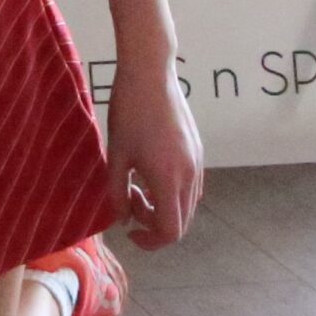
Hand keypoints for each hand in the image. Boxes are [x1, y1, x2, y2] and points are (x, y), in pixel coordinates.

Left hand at [107, 52, 203, 249]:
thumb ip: (117, 192)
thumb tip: (124, 220)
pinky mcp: (198, 152)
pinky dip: (172, 191)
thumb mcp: (116, 154)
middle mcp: (191, 176)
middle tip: (128, 200)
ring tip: (135, 182)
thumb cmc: (128, 112)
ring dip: (162, 205)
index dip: (150, 240)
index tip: (129, 231)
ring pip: (187, 204)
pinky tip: (149, 172)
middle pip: (181, 221)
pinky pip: (190, 185)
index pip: (170, 231)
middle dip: (153, 222)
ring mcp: (198, 164)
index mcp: (169, 181)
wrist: (151, 75)